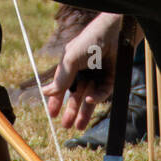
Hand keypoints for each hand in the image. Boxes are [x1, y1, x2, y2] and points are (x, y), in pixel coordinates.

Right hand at [42, 12, 123, 130]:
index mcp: (71, 66)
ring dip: (83, 112)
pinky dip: (97, 98)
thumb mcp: (71, 59)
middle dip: (70, 110)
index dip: (57, 100)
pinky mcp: (111, 78)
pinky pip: (103, 93)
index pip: (62, 87)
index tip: (52, 114)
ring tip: (78, 126)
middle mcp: (83, 72)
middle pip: (76, 96)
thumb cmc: (90, 41)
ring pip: (89, 98)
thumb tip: (45, 92)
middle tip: (65, 126)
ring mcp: (97, 76)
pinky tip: (91, 100)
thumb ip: (61, 77)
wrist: (115, 33)